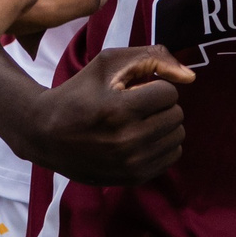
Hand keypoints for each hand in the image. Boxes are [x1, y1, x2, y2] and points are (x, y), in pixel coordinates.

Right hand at [18, 45, 194, 183]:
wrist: (46, 133)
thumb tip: (190, 77)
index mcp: (119, 110)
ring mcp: (131, 164)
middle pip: (176, 115)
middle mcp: (127, 141)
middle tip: (137, 105)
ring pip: (177, 137)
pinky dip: (161, 144)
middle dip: (161, 105)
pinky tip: (140, 138)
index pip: (169, 93)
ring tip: (139, 121)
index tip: (135, 89)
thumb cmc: (79, 92)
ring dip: (163, 124)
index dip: (155, 86)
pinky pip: (170, 157)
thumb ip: (152, 58)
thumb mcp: (108, 62)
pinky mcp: (133, 179)